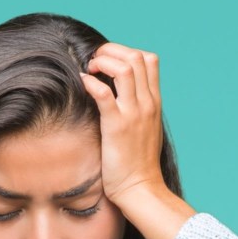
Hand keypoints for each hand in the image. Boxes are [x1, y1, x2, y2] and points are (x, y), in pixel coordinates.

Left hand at [80, 42, 165, 208]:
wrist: (140, 188)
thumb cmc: (138, 164)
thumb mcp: (145, 130)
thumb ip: (137, 110)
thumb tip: (119, 98)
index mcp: (154, 102)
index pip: (149, 60)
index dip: (126, 52)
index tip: (108, 61)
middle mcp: (147, 103)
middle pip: (136, 57)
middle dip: (112, 50)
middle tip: (94, 60)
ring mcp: (134, 113)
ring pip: (125, 68)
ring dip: (104, 61)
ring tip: (90, 68)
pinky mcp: (117, 126)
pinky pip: (105, 94)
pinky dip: (92, 83)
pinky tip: (83, 82)